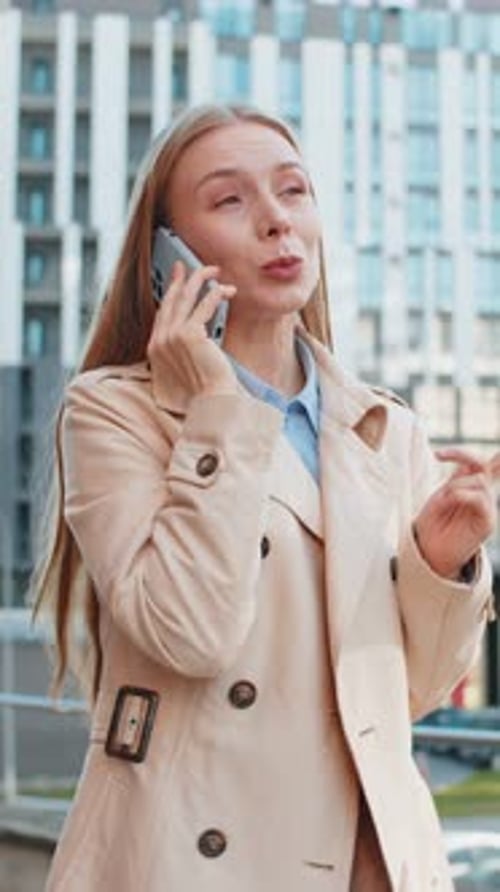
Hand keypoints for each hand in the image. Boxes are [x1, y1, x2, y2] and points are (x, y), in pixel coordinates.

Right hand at [147, 261, 237, 397]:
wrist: (211, 401)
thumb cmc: (202, 391)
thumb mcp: (182, 370)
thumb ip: (179, 352)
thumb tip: (191, 336)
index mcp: (155, 349)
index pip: (163, 313)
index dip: (170, 294)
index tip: (177, 280)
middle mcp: (160, 340)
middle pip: (171, 300)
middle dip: (181, 279)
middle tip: (188, 266)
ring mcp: (172, 336)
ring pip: (187, 297)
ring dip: (201, 280)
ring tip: (214, 271)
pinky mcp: (190, 333)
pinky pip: (204, 304)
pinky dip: (216, 294)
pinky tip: (226, 290)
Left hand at [413, 448, 499, 579]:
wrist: (428, 552)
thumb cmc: (432, 526)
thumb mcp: (442, 496)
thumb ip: (458, 480)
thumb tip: (472, 466)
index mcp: (470, 489)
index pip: (483, 465)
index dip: (468, 454)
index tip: (437, 455)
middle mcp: (482, 497)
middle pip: (484, 465)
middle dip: (462, 455)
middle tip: (438, 456)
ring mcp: (486, 509)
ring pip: (479, 480)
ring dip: (455, 484)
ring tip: (442, 499)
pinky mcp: (487, 522)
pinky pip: (480, 499)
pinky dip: (461, 495)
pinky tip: (448, 500)